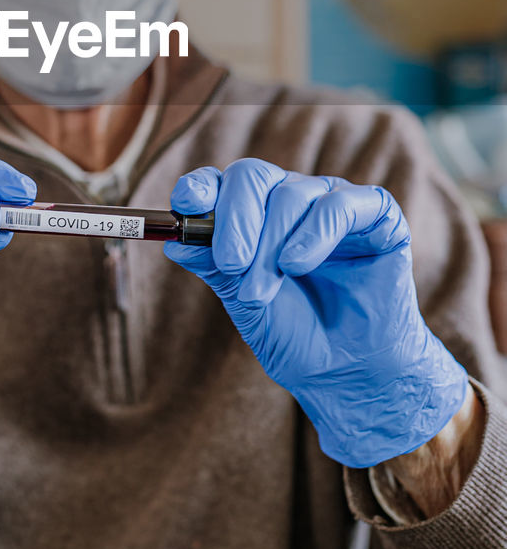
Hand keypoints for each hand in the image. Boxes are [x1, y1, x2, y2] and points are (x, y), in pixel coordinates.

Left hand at [167, 159, 467, 467]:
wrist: (350, 372)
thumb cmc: (296, 335)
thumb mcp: (244, 302)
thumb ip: (213, 265)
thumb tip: (174, 241)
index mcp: (253, 213)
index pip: (218, 182)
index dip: (198, 187)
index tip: (186, 206)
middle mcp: (290, 199)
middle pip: (251, 176)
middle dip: (235, 219)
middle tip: (231, 264)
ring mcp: (331, 202)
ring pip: (292, 193)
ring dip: (272, 245)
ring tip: (265, 290)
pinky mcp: (374, 214)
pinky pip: (339, 204)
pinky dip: (314, 232)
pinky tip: (298, 264)